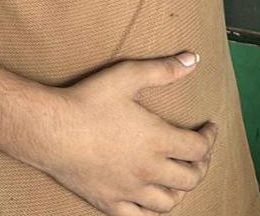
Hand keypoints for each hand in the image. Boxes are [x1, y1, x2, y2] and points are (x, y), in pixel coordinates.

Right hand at [23, 52, 220, 214]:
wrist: (50, 130)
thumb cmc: (88, 101)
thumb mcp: (127, 76)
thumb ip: (162, 69)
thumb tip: (192, 59)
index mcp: (158, 141)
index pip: (199, 149)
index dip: (210, 139)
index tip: (209, 129)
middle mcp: (148, 170)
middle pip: (190, 178)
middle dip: (201, 166)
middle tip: (198, 154)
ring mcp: (129, 190)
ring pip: (168, 203)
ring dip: (180, 190)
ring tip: (177, 176)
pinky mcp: (109, 203)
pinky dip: (151, 211)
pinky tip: (150, 198)